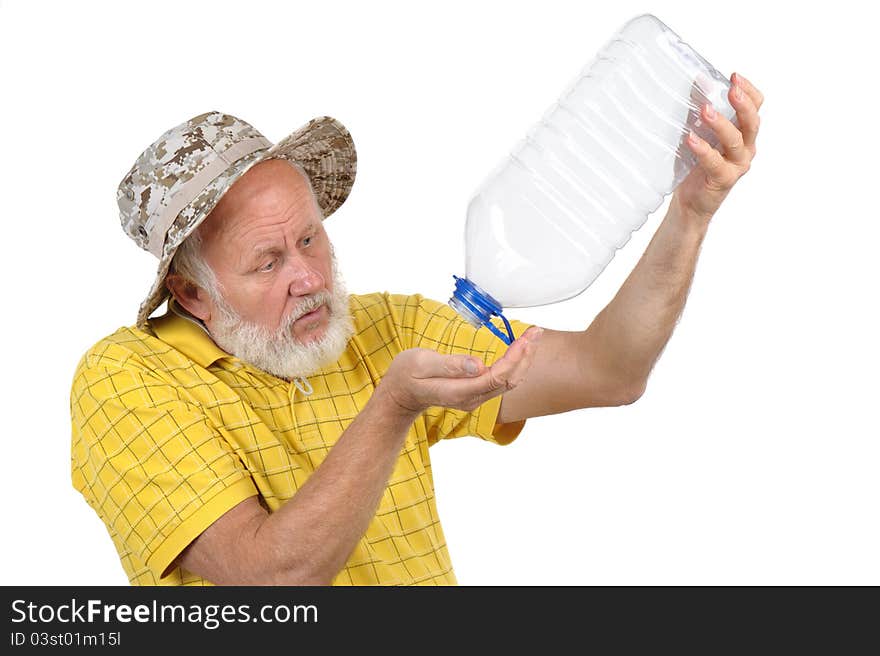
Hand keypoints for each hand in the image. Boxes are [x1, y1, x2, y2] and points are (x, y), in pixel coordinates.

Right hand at [377, 325, 544, 414]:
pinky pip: (502, 380)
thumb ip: (450, 364)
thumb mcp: (421, 364)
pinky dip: (515, 363)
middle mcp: (472, 398)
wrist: (400, 394)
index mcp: (459, 391)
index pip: (496, 378)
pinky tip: (520, 348)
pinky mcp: (476, 391)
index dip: (513, 359)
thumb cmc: (407, 375)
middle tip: (535, 332)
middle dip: (525, 356)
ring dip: (524, 360)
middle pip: (509, 381)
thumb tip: (477, 364)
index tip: (524, 339)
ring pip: (509, 382)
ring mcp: (475, 397)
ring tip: (533, 336)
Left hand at [672, 72, 763, 222]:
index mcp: (743, 133)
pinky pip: (715, 162)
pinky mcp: (724, 179)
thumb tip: (694, 84)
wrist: (690, 203)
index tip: (734, 76)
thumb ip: (698, 113)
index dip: (749, 91)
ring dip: (721, 124)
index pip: (756, 106)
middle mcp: (745, 148)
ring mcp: (736, 165)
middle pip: (752, 121)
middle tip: (731, 89)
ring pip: (736, 140)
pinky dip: (703, 149)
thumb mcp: (698, 134)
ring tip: (705, 111)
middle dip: (742, 103)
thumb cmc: (695, 165)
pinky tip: (691, 139)